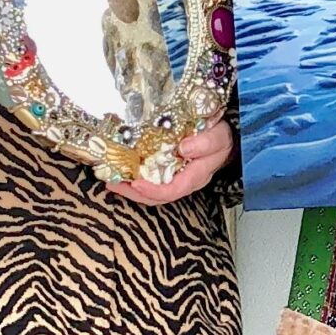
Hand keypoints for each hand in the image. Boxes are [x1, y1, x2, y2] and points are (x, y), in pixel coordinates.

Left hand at [108, 122, 233, 205]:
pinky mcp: (167, 172)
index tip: (135, 182)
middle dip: (132, 193)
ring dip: (129, 188)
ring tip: (111, 179)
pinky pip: (149, 181)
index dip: (152, 190)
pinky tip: (122, 171)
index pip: (172, 191)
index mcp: (195, 177)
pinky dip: (133, 179)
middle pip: (155, 197)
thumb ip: (206, 143)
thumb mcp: (220, 137)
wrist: (224, 137)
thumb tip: (184, 148)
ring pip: (150, 192)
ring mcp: (174, 179)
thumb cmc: (222, 138)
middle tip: (113, 183)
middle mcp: (182, 182)